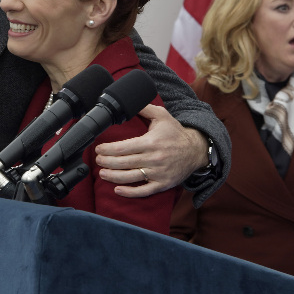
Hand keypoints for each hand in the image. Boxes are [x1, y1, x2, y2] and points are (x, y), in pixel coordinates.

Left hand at [93, 104, 208, 196]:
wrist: (196, 150)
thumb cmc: (176, 133)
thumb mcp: (162, 115)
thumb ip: (144, 108)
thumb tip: (128, 101)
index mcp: (151, 142)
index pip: (124, 148)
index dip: (108, 149)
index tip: (98, 149)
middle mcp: (153, 159)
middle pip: (124, 163)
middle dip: (107, 162)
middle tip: (97, 160)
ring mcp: (158, 173)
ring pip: (131, 177)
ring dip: (113, 177)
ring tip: (102, 173)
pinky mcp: (162, 184)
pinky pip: (144, 191)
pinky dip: (130, 193)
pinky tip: (118, 190)